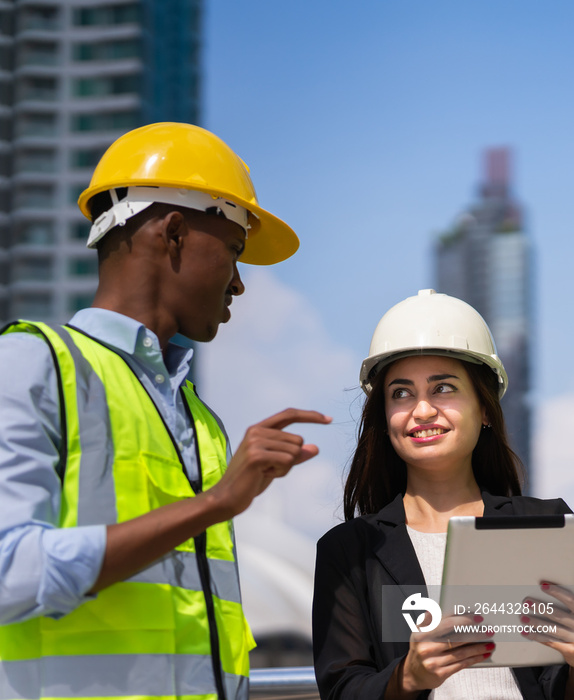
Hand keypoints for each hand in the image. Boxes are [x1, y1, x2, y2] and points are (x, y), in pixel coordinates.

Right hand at [209, 408, 331, 517]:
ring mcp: (255, 442)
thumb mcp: (276, 465)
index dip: (310, 416)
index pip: (289, 414)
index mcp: (259, 429)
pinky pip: (288, 461)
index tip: (329, 419)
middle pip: (297, 440)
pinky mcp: (257, 456)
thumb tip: (315, 448)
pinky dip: (281, 472)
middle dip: (292, 459)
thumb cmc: (250, 481)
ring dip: (285, 468)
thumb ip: (294, 455)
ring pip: (294, 452)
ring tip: (265, 472)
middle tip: (270, 469)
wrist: (227, 497)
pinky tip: (264, 475)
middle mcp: (257, 431)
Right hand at [400, 613, 494, 693]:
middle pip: (455, 637)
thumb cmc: (422, 648)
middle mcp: (425, 646)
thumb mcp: (421, 632)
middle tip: (488, 630)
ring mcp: (432, 661)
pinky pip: (461, 664)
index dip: (462, 619)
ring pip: (460, 652)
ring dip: (478, 648)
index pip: (445, 622)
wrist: (414, 673)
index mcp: (421, 631)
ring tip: (490, 644)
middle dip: (474, 633)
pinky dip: (474, 659)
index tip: (476, 617)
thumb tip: (443, 609)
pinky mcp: (440, 673)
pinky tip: (482, 655)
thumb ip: (431, 620)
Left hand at [521, 582, 573, 665]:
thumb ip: (564, 602)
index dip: (557, 592)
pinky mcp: (569, 649)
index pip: (570, 600)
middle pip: (558, 615)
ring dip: (536, 624)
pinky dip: (537, 637)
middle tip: (526, 602)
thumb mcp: (573, 610)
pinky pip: (551, 643)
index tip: (542, 585)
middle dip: (541, 608)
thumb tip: (542, 586)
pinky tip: (525, 632)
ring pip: (553, 630)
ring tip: (522, 618)